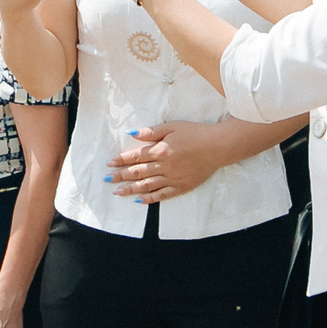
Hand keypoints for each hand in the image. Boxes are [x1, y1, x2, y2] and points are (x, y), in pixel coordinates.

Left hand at [108, 123, 231, 204]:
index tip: (110, 163)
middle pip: (138, 172)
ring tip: (117, 192)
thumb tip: (132, 134)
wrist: (218, 146)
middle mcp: (165, 166)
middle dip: (121, 175)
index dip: (121, 160)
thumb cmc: (196, 133)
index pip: (136, 156)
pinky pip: (163, 195)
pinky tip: (139, 200)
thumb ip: (152, 132)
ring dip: (131, 189)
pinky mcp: (182, 186)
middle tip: (107, 179)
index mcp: (161, 150)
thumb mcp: (173, 127)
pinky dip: (150, 198)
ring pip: (147, 185)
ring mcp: (173, 178)